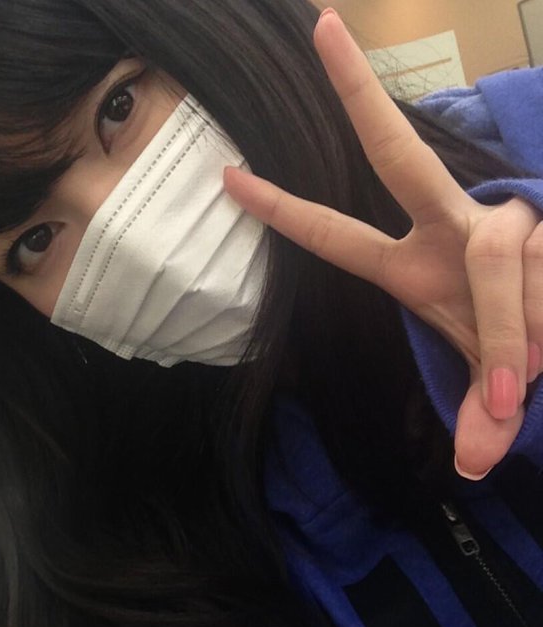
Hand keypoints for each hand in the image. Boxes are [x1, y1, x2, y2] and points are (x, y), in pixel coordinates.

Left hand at [224, 9, 542, 479]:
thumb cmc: (524, 348)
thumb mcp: (489, 381)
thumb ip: (478, 413)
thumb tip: (474, 469)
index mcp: (412, 265)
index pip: (334, 231)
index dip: (281, 208)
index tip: (228, 174)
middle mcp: (450, 227)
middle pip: (396, 155)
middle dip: (357, 94)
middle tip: (322, 26)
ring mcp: (500, 219)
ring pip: (499, 264)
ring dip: (513, 340)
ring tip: (526, 382)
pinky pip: (532, 283)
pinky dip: (528, 341)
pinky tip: (535, 360)